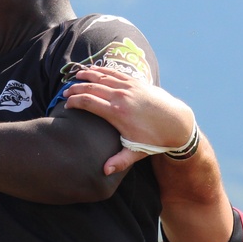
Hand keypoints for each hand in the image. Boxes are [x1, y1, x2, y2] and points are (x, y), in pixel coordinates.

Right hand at [63, 67, 194, 175]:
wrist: (177, 122)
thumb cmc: (155, 139)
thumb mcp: (136, 151)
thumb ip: (120, 161)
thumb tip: (104, 171)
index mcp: (117, 113)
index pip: (89, 102)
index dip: (75, 101)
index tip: (67, 105)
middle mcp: (121, 96)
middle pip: (92, 87)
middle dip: (76, 88)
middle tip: (65, 93)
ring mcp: (129, 87)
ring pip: (103, 77)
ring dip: (87, 76)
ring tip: (75, 76)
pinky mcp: (136, 82)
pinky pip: (115, 73)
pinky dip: (102, 70)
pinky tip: (94, 70)